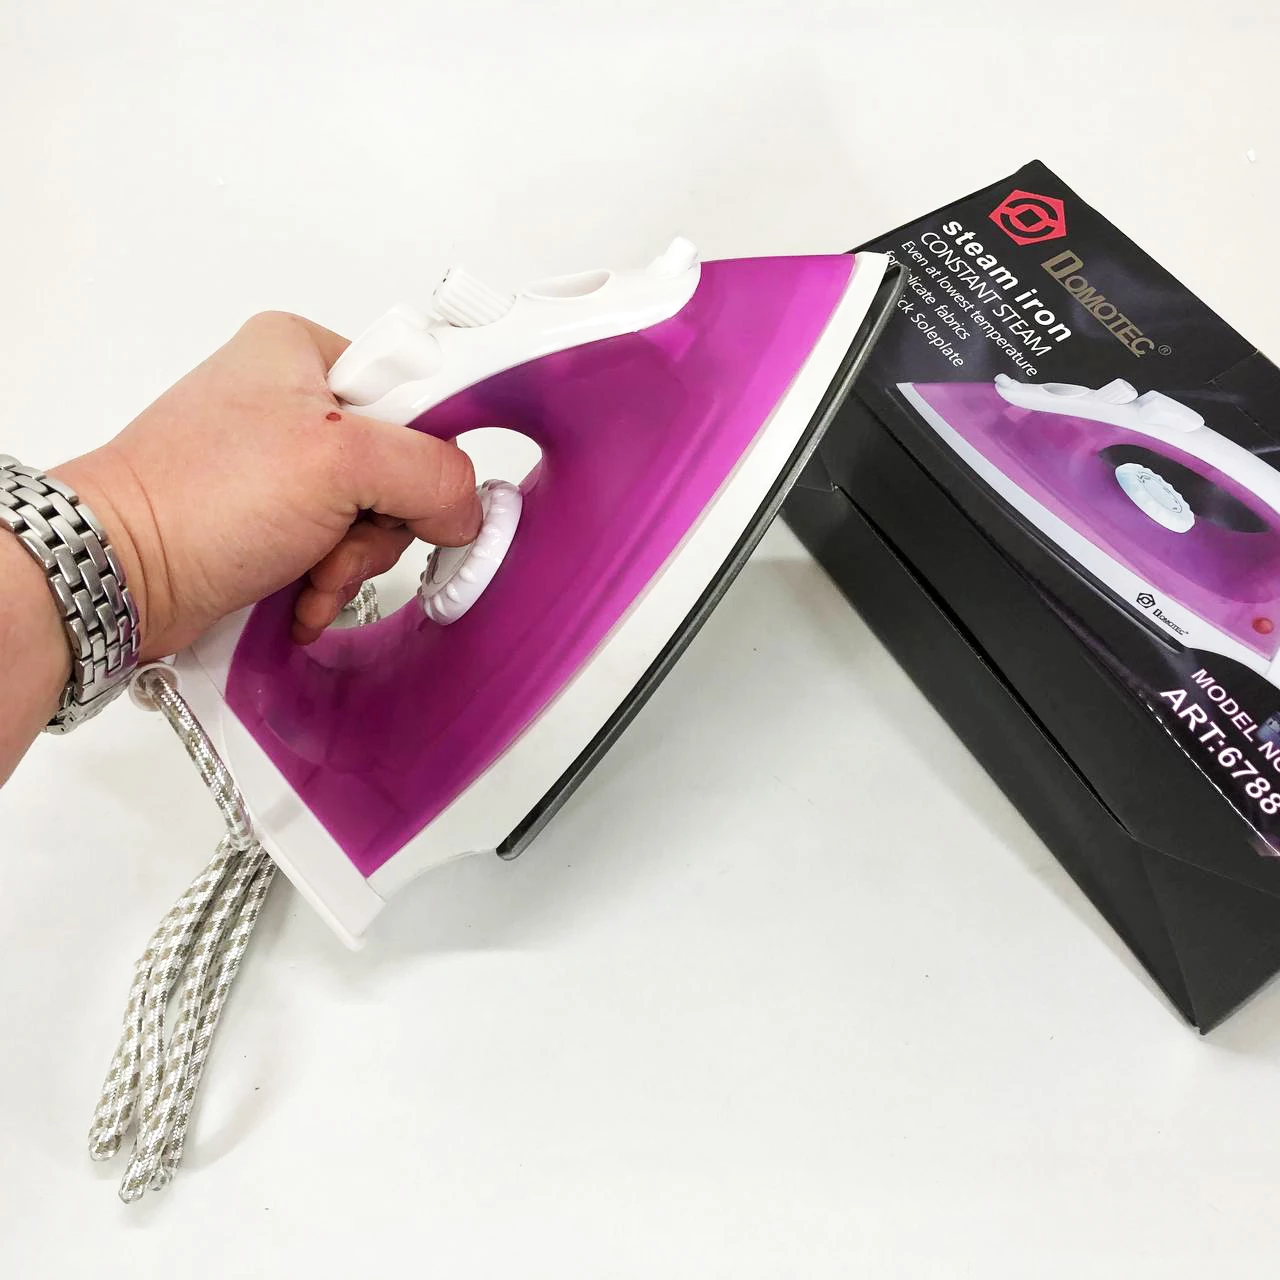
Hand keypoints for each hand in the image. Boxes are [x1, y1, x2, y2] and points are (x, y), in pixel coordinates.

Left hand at [53, 312, 481, 654]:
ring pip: (374, 517)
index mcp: (306, 351)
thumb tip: (466, 508)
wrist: (119, 576)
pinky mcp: (273, 517)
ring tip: (310, 573)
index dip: (427, 453)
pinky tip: (300, 593)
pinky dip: (328, 581)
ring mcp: (283, 463)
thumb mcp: (340, 463)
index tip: (417, 495)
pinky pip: (339, 548)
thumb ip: (432, 472)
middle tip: (343, 536)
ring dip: (354, 562)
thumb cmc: (197, 500)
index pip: (419, 391)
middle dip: (381, 524)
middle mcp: (294, 400)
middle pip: (402, 465)